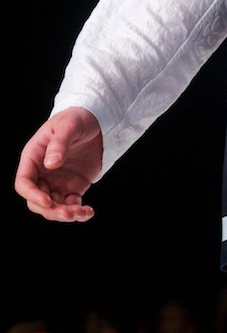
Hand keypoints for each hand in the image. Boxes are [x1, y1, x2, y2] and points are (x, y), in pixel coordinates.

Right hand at [14, 107, 101, 222]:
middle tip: (69, 213)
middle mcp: (42, 173)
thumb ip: (59, 144)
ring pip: (53, 207)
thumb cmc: (76, 118)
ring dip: (65, 214)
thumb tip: (50, 164)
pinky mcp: (72, 187)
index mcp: (33, 157)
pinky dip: (78, 212)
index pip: (24, 182)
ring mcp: (56, 182)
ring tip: (82, 214)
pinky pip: (70, 205)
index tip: (48, 201)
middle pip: (36, 201)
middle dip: (51, 210)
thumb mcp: (68, 125)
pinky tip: (89, 211)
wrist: (97, 121)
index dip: (32, 195)